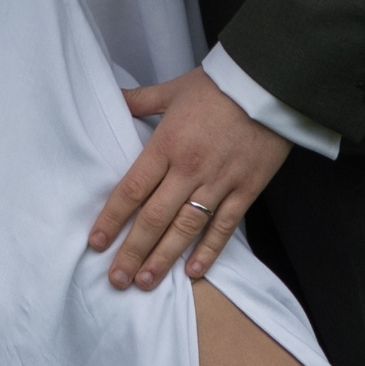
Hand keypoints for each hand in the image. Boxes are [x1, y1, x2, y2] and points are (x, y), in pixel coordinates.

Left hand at [88, 67, 289, 288]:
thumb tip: (114, 98)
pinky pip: (224, 227)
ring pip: (186, 229)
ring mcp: (219, 183)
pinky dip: (208, 251)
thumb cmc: (218, 86)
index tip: (96, 242)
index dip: (113, 218)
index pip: (133, 188)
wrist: (268, 83)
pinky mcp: (245, 190)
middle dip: (133, 251)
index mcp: (168, 143)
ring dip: (164, 258)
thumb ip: (142, 100)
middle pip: (155, 217)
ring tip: (145, 282)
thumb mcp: (174, 89)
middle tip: (117, 279)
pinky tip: (193, 272)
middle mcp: (189, 169)